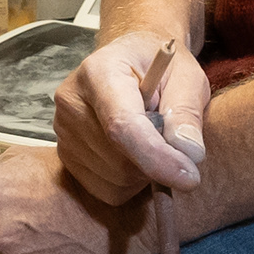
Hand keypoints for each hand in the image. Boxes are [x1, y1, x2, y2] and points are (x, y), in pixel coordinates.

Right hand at [56, 29, 208, 207]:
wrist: (136, 63)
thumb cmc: (162, 68)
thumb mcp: (187, 77)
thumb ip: (188, 112)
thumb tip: (189, 153)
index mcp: (100, 72)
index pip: (121, 126)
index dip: (156, 157)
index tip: (190, 177)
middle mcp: (72, 102)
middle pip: (120, 160)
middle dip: (158, 161)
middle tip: (170, 133)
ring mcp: (64, 132)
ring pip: (115, 180)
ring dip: (146, 172)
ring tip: (151, 136)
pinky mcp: (66, 157)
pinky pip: (108, 190)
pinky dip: (132, 183)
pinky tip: (136, 152)